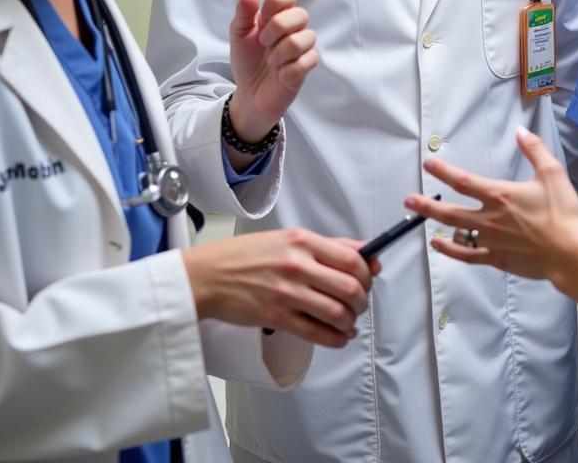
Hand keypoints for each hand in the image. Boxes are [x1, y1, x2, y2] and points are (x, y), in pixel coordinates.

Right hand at [182, 229, 377, 347]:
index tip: (369, 279)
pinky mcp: (275, 317)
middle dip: (362, 300)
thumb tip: (366, 253)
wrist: (207, 275)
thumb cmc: (246, 256)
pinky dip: (335, 339)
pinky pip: (316, 333)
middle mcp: (297, 265)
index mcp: (303, 241)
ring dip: (350, 321)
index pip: (352, 258)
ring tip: (349, 322)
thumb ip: (328, 245)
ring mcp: (287, 293)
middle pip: (349, 287)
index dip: (368, 273)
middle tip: (360, 303)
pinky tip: (339, 337)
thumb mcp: (288, 239)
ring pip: (336, 312)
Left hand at [228, 0, 316, 139]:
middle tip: (264, 43)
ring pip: (306, 38)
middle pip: (301, 14)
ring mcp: (302, 49)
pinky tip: (280, 74)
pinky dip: (288, 70)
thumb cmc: (247, 61)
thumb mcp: (238, 35)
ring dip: (281, 52)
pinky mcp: (306, 68)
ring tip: (271, 62)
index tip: (263, 18)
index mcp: (277, 17)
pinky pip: (309, 61)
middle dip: (277, 29)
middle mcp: (293, 30)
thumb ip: (243, 13)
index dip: (275, 4)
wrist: (248, 94)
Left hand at [405, 128, 577, 284]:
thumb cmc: (563, 213)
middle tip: (409, 198)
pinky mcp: (496, 258)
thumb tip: (521, 130)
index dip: (443, 172)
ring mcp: (490, 240)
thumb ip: (534, 149)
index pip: (463, 181)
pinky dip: (450, 250)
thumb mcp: (551, 173)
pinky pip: (467, 255)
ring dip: (435, 224)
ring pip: (455, 232)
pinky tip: (439, 245)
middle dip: (426, 204)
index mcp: (500, 195)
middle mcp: (489, 218)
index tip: (428, 165)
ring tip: (418, 218)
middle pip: (449, 210)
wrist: (570, 253)